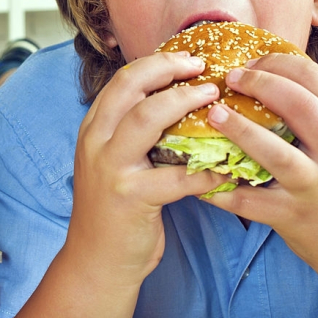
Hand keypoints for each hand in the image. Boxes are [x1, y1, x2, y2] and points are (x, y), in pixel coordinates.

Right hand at [52, 52, 228, 310]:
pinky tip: (225, 168)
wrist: (96, 258)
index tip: (187, 58)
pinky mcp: (129, 195)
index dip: (155, 63)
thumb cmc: (113, 208)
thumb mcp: (112, 161)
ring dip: (185, 102)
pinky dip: (206, 170)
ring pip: (147, 117)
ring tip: (213, 98)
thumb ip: (131, 133)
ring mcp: (110, 167)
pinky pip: (177, 175)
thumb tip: (179, 103)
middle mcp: (95, 141)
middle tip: (201, 66)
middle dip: (169, 69)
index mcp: (92, 128)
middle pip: (131, 87)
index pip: (121, 80)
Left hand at [203, 54, 317, 299]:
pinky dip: (221, 188)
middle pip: (303, 108)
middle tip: (230, 77)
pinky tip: (198, 174)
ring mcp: (313, 186)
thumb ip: (311, 111)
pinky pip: (250, 201)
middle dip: (263, 85)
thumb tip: (262, 70)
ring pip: (278, 155)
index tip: (252, 61)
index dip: (281, 64)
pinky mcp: (291, 216)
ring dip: (242, 132)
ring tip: (214, 114)